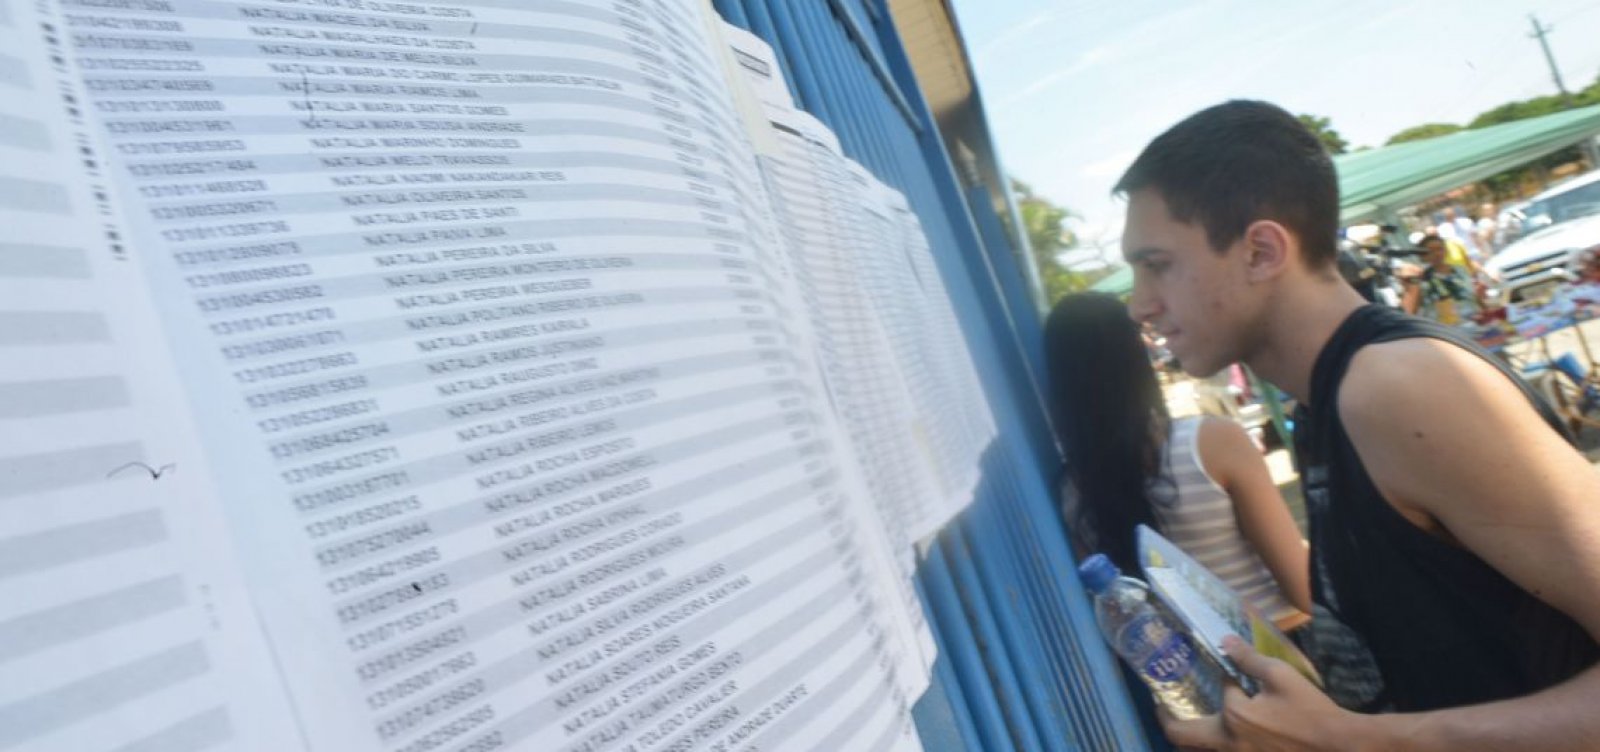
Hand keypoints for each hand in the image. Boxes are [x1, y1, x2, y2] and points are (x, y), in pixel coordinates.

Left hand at [1159, 637, 1364, 750]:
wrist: (1340, 748)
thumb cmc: (1311, 712)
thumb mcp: (1281, 677)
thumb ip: (1249, 660)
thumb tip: (1224, 641)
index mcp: (1233, 719)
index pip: (1215, 692)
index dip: (1218, 679)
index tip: (1221, 673)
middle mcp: (1228, 746)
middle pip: (1180, 739)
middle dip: (1168, 721)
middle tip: (1165, 708)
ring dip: (1188, 740)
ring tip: (1189, 724)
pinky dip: (1210, 748)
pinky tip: (1220, 738)